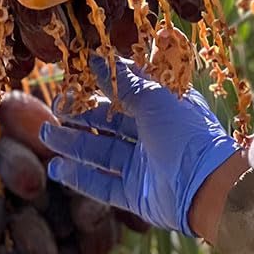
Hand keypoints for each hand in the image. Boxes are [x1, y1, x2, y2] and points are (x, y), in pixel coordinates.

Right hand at [41, 57, 241, 235]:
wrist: (207, 188)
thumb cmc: (185, 134)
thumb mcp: (153, 97)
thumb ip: (122, 79)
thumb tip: (94, 57)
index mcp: (165, 108)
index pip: (127, 93)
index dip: (100, 87)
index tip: (73, 80)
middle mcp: (155, 136)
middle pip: (109, 124)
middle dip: (80, 117)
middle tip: (54, 110)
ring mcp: (144, 167)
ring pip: (100, 152)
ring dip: (72, 143)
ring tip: (46, 135)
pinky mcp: (136, 195)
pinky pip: (102, 184)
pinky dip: (79, 176)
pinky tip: (57, 167)